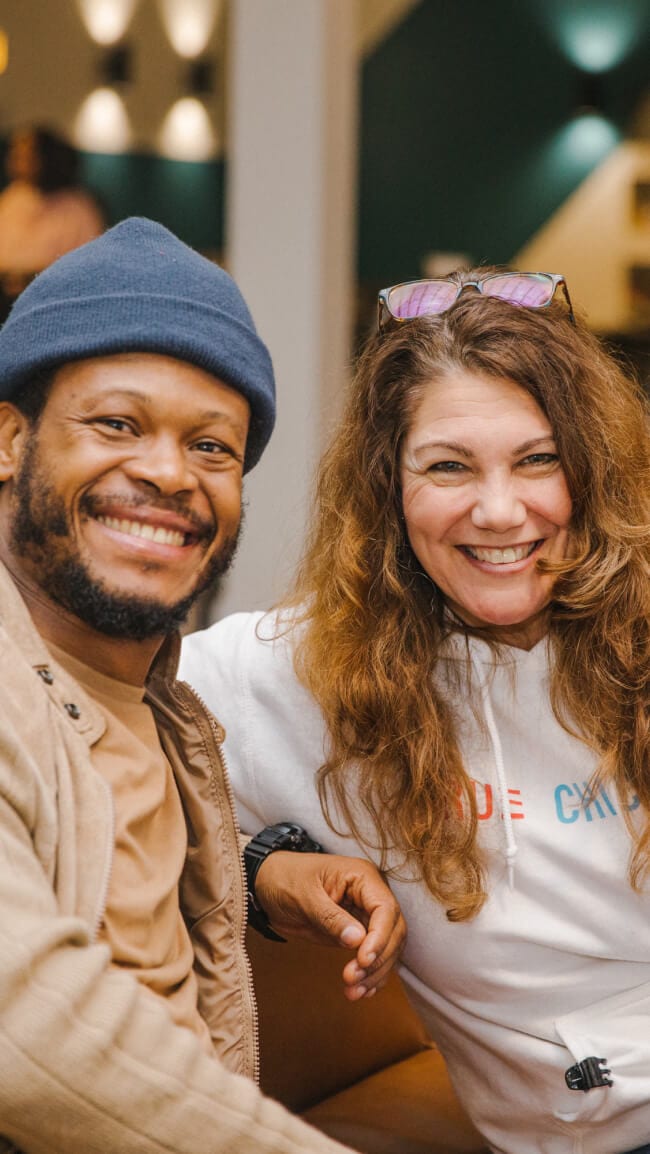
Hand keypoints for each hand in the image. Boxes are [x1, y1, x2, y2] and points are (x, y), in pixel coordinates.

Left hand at [253, 851, 405, 1000]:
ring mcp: (365, 914)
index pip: (385, 908)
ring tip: (353, 991)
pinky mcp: (357, 932)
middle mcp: (370, 894)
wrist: (267, 883)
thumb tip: (357, 940)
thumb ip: (331, 918)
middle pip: (393, 930)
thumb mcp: (304, 896)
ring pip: (387, 947)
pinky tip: (361, 991)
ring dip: (375, 972)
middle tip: (352, 978)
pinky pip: (373, 955)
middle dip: (377, 958)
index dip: (380, 937)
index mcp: (362, 876)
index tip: (363, 960)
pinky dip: (371, 974)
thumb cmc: (285, 879)